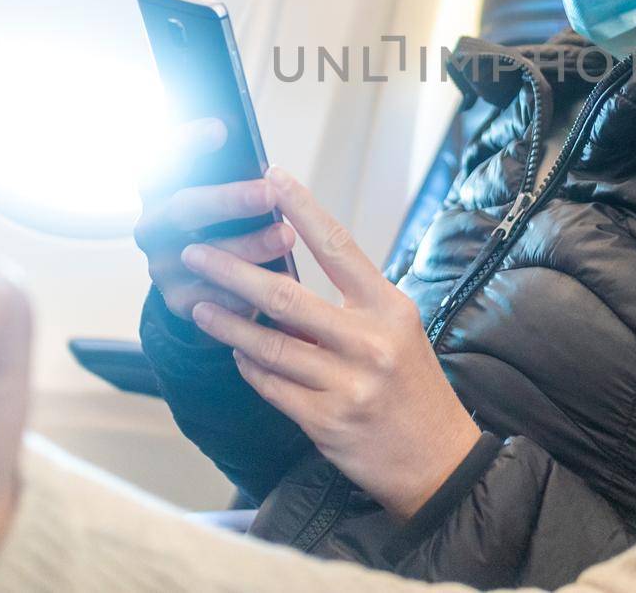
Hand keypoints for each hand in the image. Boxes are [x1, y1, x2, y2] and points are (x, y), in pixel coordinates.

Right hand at [133, 118, 297, 320]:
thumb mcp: (222, 190)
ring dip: (249, 246)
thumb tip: (266, 160)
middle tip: (268, 194)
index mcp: (159, 188)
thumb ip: (232, 173)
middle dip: (229, 200)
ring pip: (204, 256)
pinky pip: (213, 297)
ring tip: (286, 236)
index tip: (221, 128)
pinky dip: (246, 289)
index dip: (186, 143)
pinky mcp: (178, 300)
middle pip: (184, 208)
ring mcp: (162, 265)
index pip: (161, 158)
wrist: (207, 278)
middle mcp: (153, 225)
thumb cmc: (225, 218)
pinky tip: (278, 278)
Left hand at [181, 167, 480, 520]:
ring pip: (270, 346)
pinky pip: (272, 387)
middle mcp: (370, 341)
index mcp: (390, 307)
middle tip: (197, 253)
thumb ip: (352, 304)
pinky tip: (235, 352)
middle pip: (287, 298)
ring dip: (227, 323)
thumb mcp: (399, 331)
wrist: (438, 459)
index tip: (273, 177)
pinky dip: (248, 366)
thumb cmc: (415, 387)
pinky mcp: (326, 421)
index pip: (338, 246)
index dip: (302, 209)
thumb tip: (291, 273)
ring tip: (198, 304)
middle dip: (233, 272)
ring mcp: (347, 384)